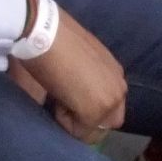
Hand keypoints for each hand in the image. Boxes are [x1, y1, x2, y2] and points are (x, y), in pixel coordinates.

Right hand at [21, 9, 126, 141]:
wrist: (43, 29)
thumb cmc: (53, 37)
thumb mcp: (76, 58)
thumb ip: (83, 78)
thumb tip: (68, 96)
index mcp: (114, 71)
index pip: (108, 104)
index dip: (85, 105)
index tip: (65, 91)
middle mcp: (119, 85)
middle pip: (109, 121)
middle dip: (87, 120)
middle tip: (64, 102)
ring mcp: (110, 100)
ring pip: (96, 130)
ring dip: (77, 121)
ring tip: (59, 96)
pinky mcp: (95, 111)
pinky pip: (79, 131)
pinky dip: (64, 121)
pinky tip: (56, 96)